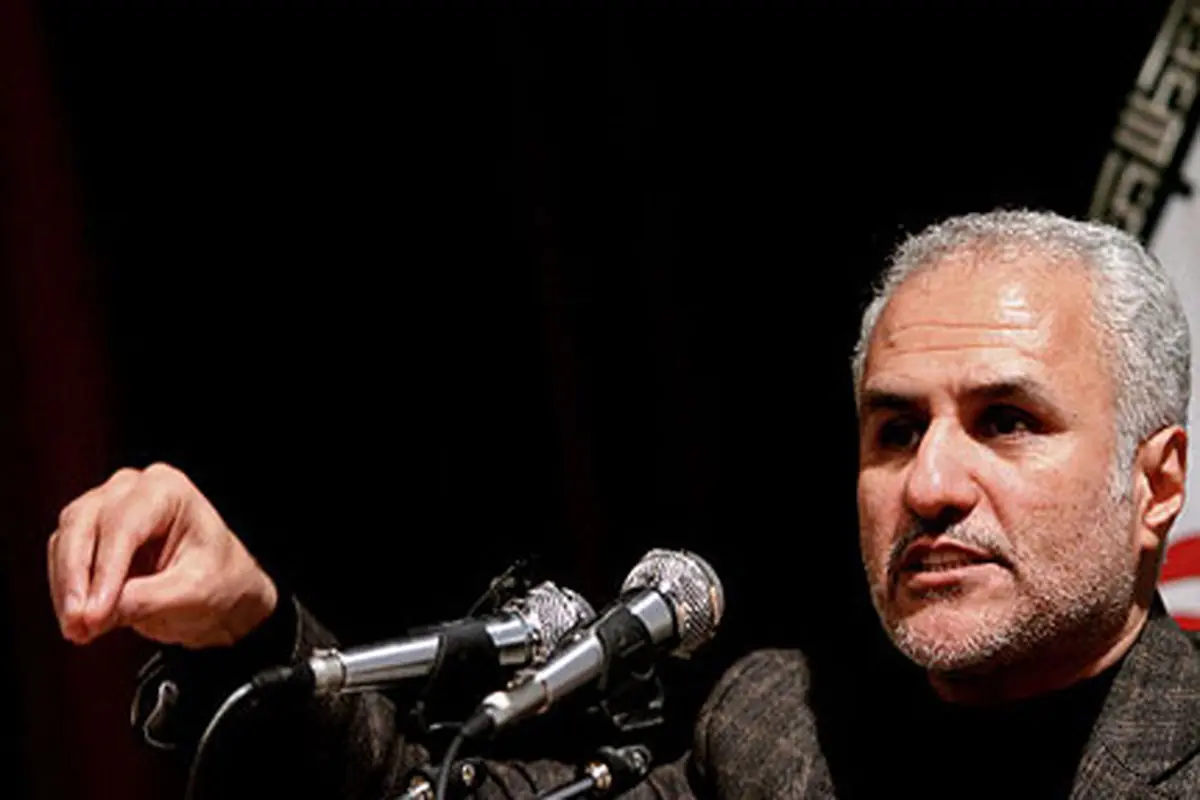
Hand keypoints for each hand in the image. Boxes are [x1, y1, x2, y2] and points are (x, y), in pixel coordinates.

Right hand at [47, 463, 277, 648]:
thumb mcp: (193, 593)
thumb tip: (95, 614)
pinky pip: (64, 557)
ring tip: (78, 630)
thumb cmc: (221, 581)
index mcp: (168, 490)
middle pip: (84, 525)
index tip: (93, 614)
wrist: (224, 591)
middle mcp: (133, 489)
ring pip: (67, 539)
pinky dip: (66, 590)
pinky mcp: (92, 534)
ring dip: (67, 588)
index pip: (123, 526)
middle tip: (78, 625)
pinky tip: (78, 621)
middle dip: (76, 579)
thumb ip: (146, 600)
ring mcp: (108, 507)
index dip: (104, 571)